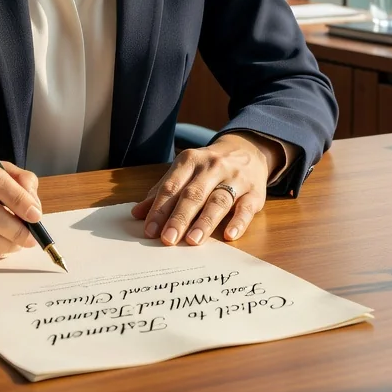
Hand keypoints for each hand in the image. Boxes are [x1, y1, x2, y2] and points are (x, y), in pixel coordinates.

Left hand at [131, 133, 281, 245]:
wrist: (248, 150)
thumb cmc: (209, 167)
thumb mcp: (185, 171)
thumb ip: (163, 191)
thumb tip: (137, 213)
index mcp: (190, 160)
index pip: (172, 186)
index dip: (159, 208)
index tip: (149, 230)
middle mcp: (212, 167)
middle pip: (193, 194)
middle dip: (179, 217)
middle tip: (167, 239)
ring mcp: (235, 178)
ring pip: (218, 200)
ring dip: (204, 221)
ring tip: (192, 241)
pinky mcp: (254, 192)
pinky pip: (245, 207)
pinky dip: (238, 222)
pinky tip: (229, 236)